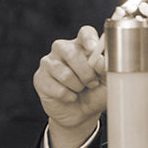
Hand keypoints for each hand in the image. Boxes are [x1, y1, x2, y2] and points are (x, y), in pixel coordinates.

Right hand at [33, 25, 106, 147]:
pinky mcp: (40, 78)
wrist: (81, 114)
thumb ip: (106, 70)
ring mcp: (49, 62)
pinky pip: (56, 87)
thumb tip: (100, 61)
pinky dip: (68, 96)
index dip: (89, 39)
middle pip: (73, 53)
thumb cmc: (95, 93)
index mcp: (83, 46)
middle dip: (86, 73)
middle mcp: (64, 50)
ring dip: (78, 86)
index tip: (93, 49)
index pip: (85, 33)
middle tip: (92, 83)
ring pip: (64, 73)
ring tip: (80, 89)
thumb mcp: (107, 82)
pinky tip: (70, 97)